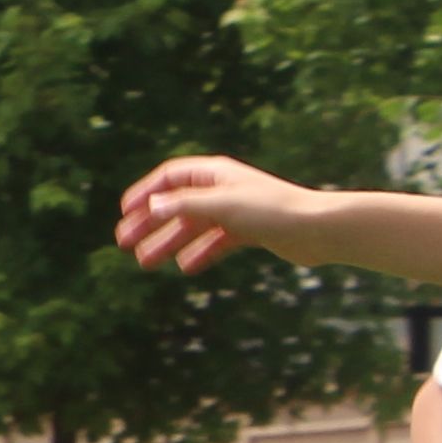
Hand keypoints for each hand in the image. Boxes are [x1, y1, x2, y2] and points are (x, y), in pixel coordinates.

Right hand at [115, 154, 328, 272]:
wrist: (317, 229)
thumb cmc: (271, 210)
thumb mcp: (221, 205)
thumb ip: (183, 206)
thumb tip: (150, 207)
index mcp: (215, 174)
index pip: (169, 177)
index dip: (145, 193)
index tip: (124, 213)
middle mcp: (223, 189)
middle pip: (176, 204)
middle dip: (149, 223)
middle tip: (124, 243)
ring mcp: (235, 211)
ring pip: (192, 227)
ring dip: (168, 242)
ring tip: (146, 262)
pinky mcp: (249, 231)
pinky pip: (215, 243)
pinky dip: (199, 253)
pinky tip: (186, 268)